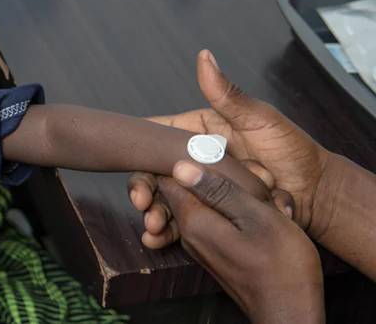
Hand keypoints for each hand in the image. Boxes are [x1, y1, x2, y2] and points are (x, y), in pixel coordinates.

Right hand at [129, 50, 330, 245]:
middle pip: (155, 171)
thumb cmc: (293, 151)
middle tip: (141, 203)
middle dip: (143, 188)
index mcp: (199, 132)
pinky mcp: (209, 211)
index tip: (130, 164)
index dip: (140, 151)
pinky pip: (183, 220)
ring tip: (153, 226)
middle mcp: (195, 159)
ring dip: (154, 212)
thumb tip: (205, 57)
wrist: (317, 194)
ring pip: (165, 198)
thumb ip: (227, 94)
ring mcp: (201, 187)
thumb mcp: (260, 119)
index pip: (158, 136)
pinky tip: (157, 239)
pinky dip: (168, 231)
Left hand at [159, 160, 324, 323]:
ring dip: (245, 196)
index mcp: (193, 220)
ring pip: (215, 201)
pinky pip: (226, 219)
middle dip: (225, 176)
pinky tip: (277, 216)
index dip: (189, 156)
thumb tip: (179, 165)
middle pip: (193, 186)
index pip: (167, 176)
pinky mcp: (219, 248)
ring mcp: (204, 242)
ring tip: (276, 205)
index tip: (219, 152)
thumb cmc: (281, 267)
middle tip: (261, 182)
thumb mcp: (256, 217)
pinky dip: (249, 213)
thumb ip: (219, 189)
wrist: (292, 313)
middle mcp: (191, 231)